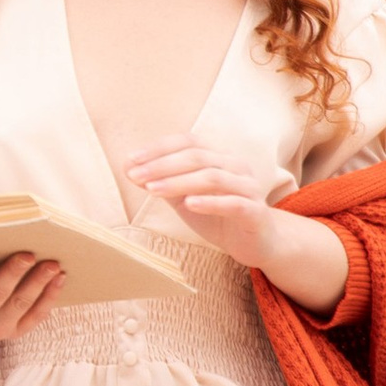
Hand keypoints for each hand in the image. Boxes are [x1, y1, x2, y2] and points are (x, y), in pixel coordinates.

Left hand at [124, 147, 348, 316]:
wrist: (256, 243)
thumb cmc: (218, 216)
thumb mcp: (185, 198)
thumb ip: (163, 183)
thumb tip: (129, 170)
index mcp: (220, 157)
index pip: (188, 142)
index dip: (158, 149)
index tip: (130, 160)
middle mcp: (237, 167)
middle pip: (197, 157)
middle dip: (162, 165)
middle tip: (136, 176)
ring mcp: (249, 188)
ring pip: (213, 177)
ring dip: (179, 182)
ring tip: (152, 190)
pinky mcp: (256, 213)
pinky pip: (235, 203)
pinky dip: (210, 202)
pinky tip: (189, 204)